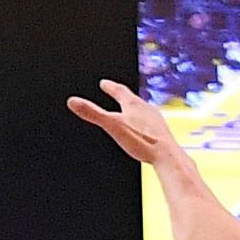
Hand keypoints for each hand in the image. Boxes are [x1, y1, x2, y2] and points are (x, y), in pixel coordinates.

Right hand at [66, 78, 186, 167]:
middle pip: (133, 99)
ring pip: (144, 112)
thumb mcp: (111, 126)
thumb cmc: (141, 141)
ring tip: (132, 111)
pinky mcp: (163, 135)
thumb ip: (92, 113)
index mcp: (133, 105)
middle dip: (124, 96)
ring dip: (136, 110)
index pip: (119, 91)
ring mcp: (157, 122)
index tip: (104, 83)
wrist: (167, 156)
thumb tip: (72, 101)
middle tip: (117, 92)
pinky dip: (145, 126)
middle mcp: (147, 110)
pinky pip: (151, 126)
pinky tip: (145, 133)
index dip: (110, 87)